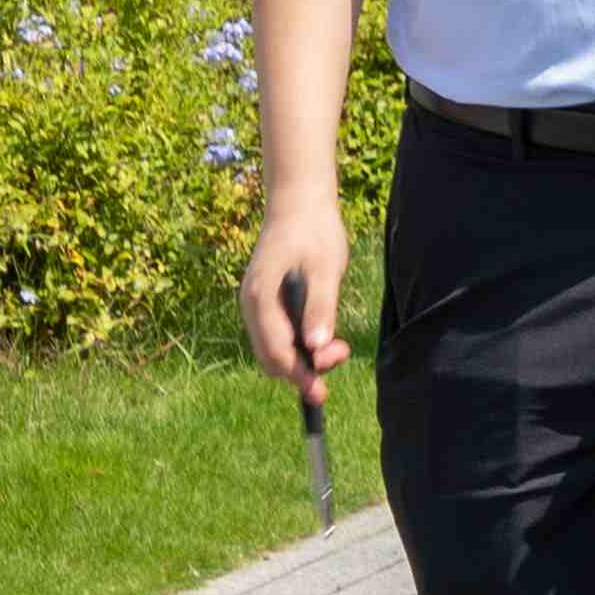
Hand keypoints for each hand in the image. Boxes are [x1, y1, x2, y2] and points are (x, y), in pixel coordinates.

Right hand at [241, 184, 354, 389]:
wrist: (300, 203)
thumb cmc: (315, 232)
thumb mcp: (326, 268)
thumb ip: (321, 307)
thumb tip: (317, 347)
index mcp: (261, 298)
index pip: (275, 352)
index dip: (299, 376)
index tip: (322, 391)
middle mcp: (252, 305)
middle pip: (271, 357)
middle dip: (303, 369)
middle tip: (342, 355)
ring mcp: (256, 304)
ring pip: (274, 348)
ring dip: (303, 357)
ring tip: (339, 346)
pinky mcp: (266, 301)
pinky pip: (278, 335)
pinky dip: (299, 343)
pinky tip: (324, 334)